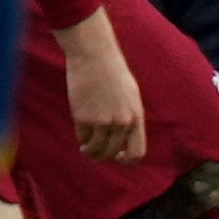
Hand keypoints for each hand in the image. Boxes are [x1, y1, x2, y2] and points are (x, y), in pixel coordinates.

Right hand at [58, 13, 148, 164]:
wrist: (94, 57)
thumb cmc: (113, 73)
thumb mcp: (131, 96)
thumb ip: (130, 117)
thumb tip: (125, 138)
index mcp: (136, 117)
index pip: (138, 153)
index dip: (127, 161)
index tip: (118, 158)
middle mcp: (122, 123)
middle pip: (112, 154)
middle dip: (103, 156)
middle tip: (96, 152)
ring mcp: (102, 122)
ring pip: (95, 150)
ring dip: (90, 151)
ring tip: (86, 147)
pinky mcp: (83, 118)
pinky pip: (82, 138)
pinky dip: (81, 139)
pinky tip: (81, 133)